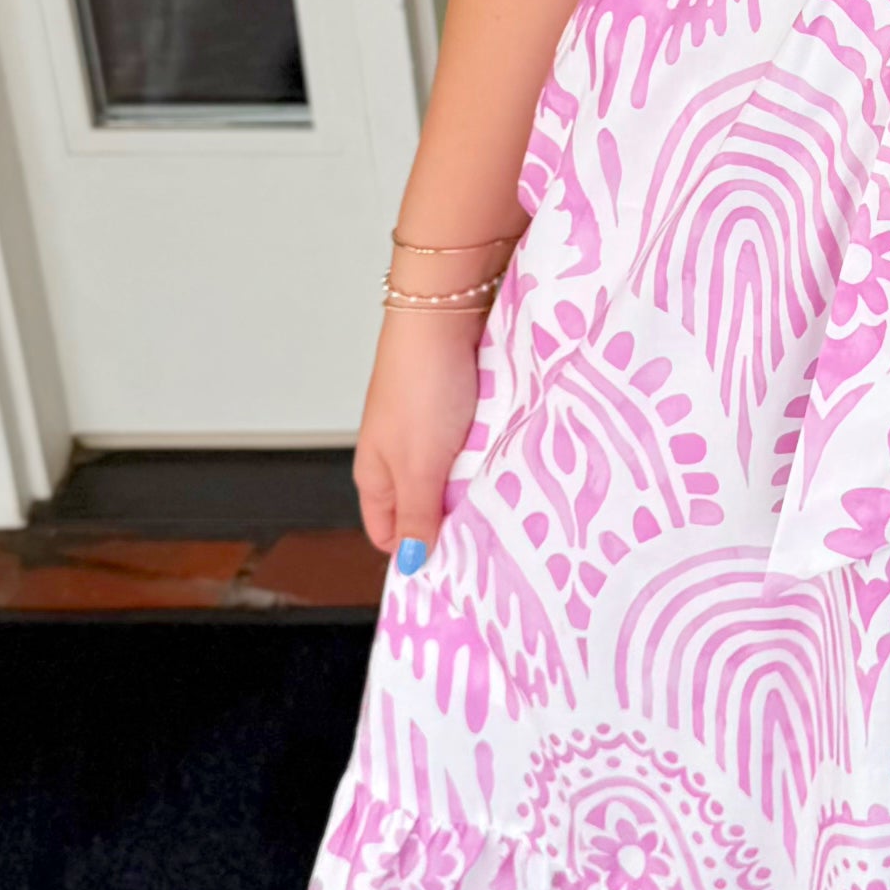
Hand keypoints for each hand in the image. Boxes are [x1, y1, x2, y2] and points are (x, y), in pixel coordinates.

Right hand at [354, 302, 488, 567]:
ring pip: (458, 478)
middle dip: (458, 523)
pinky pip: (479, 448)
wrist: (445, 316)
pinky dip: (493, 456)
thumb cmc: (420, 388)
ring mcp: (432, 431)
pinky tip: (512, 460)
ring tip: (508, 499)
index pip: (391, 534)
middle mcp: (400, 456)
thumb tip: (410, 564)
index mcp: (377, 476)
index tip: (455, 573)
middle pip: (429, 508)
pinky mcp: (462, 409)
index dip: (419, 554)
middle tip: (492, 539)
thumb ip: (417, 516)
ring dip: (481, 487)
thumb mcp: (418, 467)